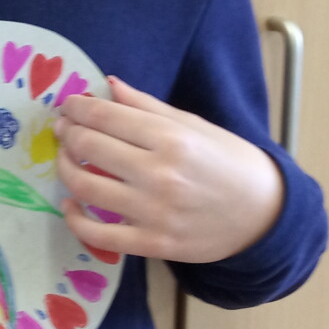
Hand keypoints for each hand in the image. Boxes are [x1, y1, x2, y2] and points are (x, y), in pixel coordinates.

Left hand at [54, 76, 283, 263]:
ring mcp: (153, 213)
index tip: (68, 106)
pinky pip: (97, 234)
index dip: (77, 108)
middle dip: (67, 133)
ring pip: (85, 187)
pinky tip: (69, 203)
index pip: (105, 116)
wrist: (265, 214)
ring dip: (65, 168)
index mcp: (171, 139)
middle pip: (89, 147)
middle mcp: (159, 174)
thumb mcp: (194, 125)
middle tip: (63, 129)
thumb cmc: (230, 162)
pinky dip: (74, 218)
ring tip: (66, 159)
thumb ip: (147, 106)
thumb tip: (107, 84)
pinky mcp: (151, 244)